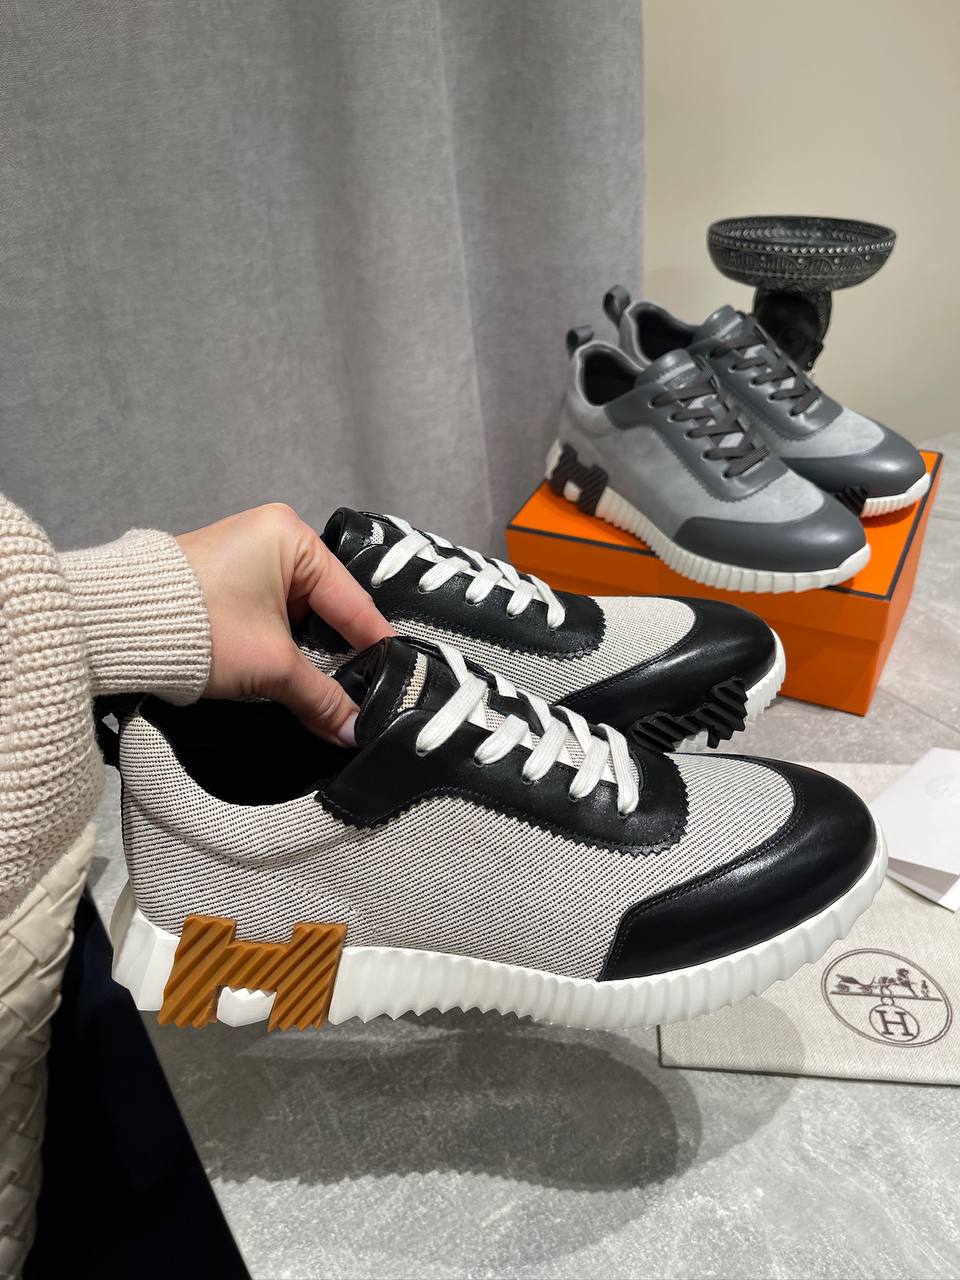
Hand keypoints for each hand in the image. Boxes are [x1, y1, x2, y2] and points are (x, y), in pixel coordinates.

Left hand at [177, 504, 393, 744]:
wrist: (115, 627)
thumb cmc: (197, 626)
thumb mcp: (271, 665)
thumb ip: (320, 698)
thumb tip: (353, 730)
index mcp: (292, 537)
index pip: (351, 600)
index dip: (375, 645)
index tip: (398, 677)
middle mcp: (273, 539)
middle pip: (327, 608)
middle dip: (342, 654)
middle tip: (368, 693)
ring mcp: (249, 561)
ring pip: (300, 617)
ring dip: (311, 656)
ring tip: (335, 693)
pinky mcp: (228, 584)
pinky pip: (275, 617)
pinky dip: (285, 648)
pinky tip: (298, 679)